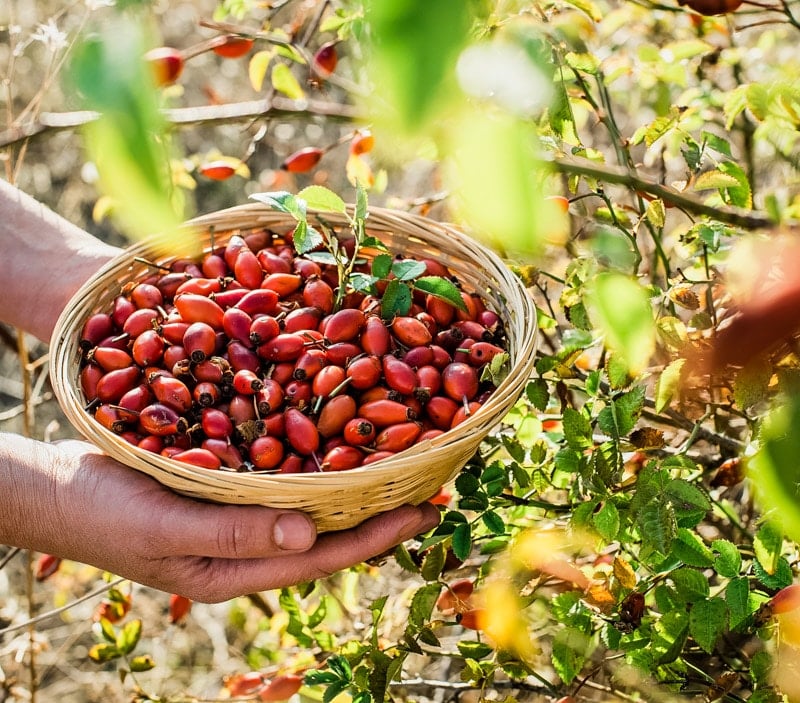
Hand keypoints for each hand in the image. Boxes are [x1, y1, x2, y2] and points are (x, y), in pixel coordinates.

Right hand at [1, 435, 440, 601]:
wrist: (55, 488)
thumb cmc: (103, 513)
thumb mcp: (167, 528)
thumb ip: (235, 533)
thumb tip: (311, 534)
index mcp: (237, 569)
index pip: (323, 556)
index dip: (376, 536)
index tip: (425, 510)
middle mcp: (245, 545)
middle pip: (325, 533)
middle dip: (377, 512)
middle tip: (429, 483)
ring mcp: (235, 516)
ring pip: (308, 504)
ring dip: (352, 485)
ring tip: (397, 462)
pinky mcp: (223, 487)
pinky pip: (281, 477)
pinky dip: (314, 461)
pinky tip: (335, 440)